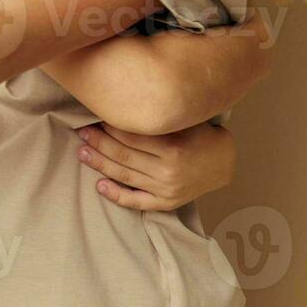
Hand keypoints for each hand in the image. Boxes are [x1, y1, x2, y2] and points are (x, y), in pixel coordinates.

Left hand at [74, 120, 236, 211]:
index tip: (95, 117)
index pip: (131, 136)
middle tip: (82, 132)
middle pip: (123, 155)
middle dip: (98, 142)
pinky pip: (136, 202)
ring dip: (100, 164)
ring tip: (82, 152)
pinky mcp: (167, 203)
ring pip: (125, 176)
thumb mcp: (184, 119)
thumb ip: (158, 116)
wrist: (224, 162)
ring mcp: (166, 189)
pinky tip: (100, 185)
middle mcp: (168, 170)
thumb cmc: (200, 134)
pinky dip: (116, 195)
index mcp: (173, 146)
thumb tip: (123, 102)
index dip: (110, 126)